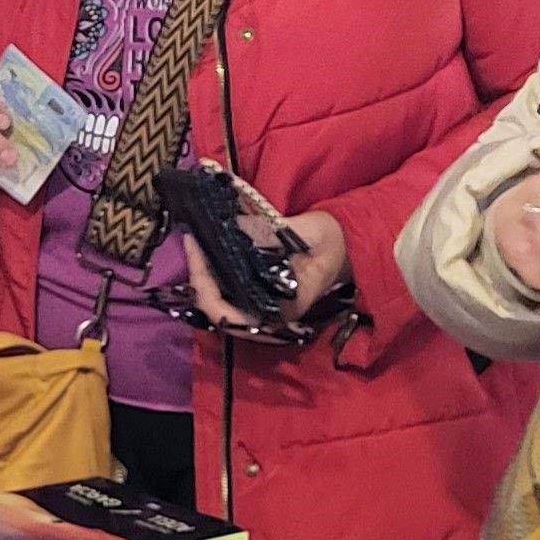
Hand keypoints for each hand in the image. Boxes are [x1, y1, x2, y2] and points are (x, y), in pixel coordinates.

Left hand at [181, 209, 350, 326]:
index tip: (197, 251)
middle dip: (198, 275)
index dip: (204, 285)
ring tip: (196, 241)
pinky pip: (228, 287)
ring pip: (219, 298)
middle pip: (215, 307)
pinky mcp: (259, 290)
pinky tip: (209, 247)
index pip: (226, 314)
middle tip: (191, 240)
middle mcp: (264, 314)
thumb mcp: (304, 234)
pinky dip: (214, 269)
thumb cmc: (330, 244)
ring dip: (203, 272)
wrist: (348, 247)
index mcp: (278, 310)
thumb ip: (270, 233)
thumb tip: (233, 226)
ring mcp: (261, 304)